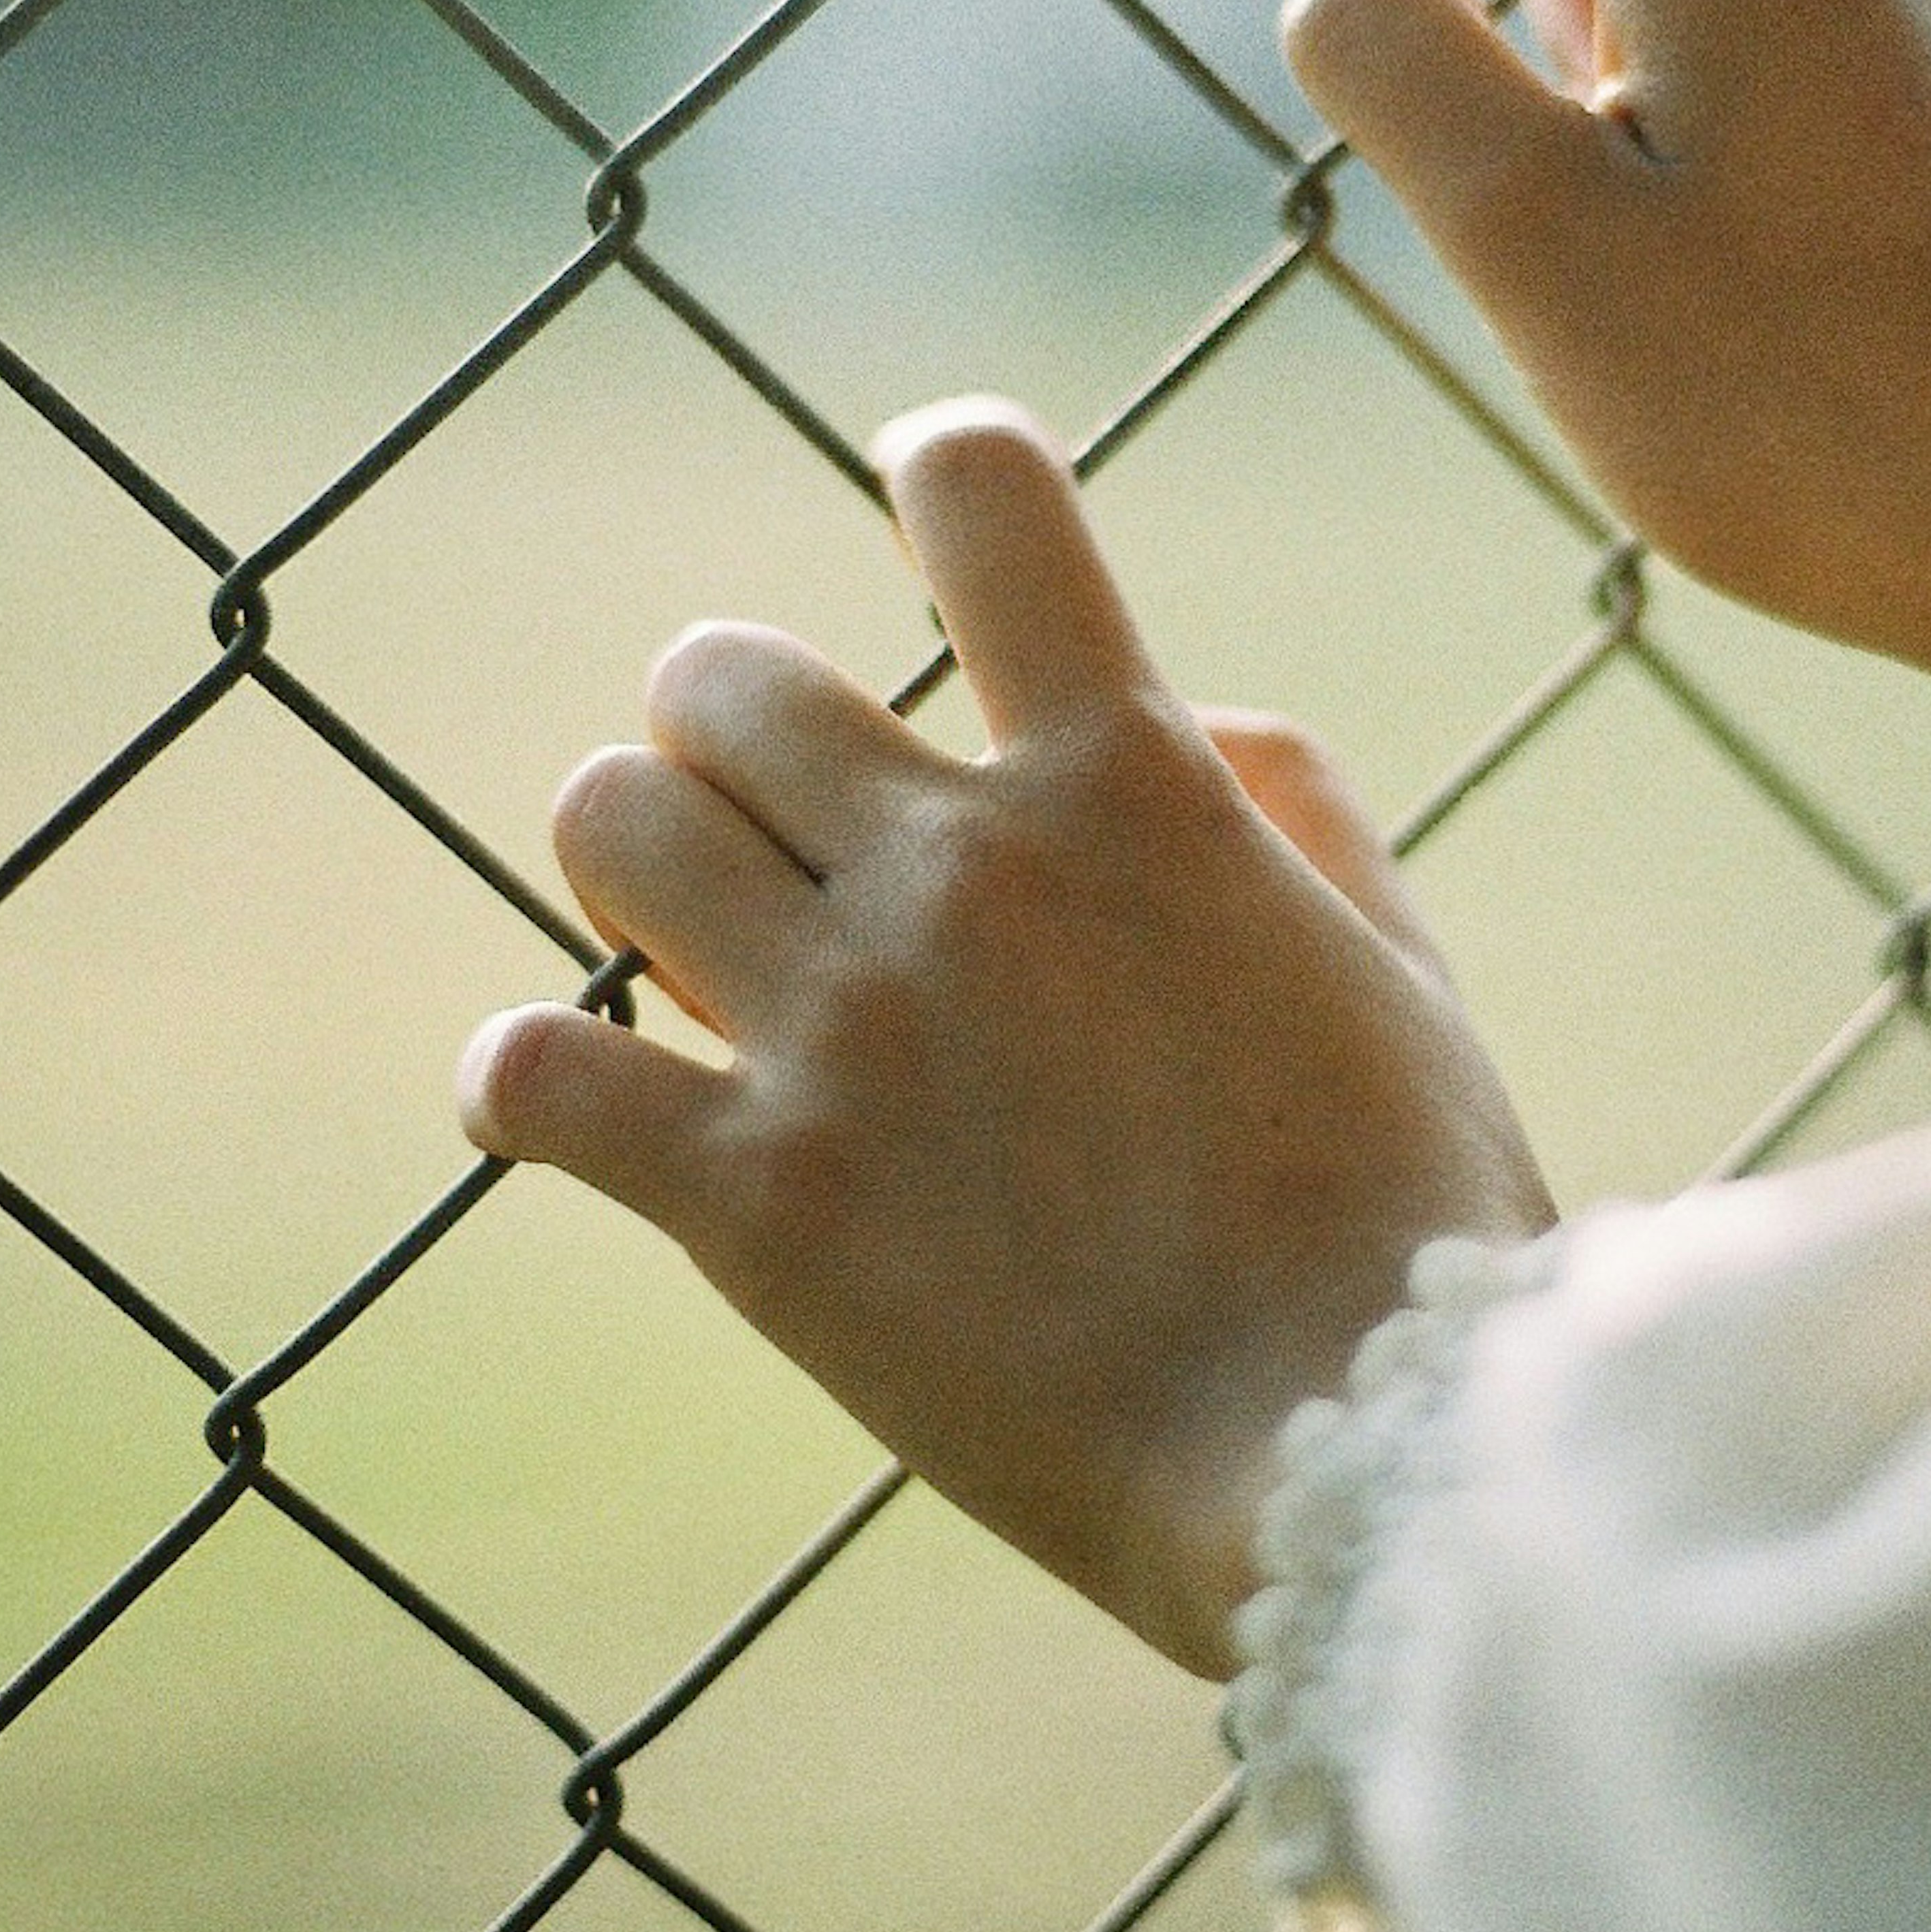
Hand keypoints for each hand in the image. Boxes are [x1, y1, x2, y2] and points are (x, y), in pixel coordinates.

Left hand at [458, 400, 1553, 1677]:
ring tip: (689, 939)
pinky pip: (531, 1072)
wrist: (1346, 1466)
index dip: (945, 465)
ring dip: (637, 860)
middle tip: (777, 811)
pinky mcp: (753, 1205)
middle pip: (718, 672)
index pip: (985, 494)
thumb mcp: (1393, 960)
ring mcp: (845, 1031)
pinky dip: (526, 1077)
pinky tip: (570, 1104)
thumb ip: (1280, 796)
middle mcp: (963, 871)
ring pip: (604, 821)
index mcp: (1129, 786)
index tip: (933, 495)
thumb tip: (1173, 722)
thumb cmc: (1404, 1214)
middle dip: (731, 719)